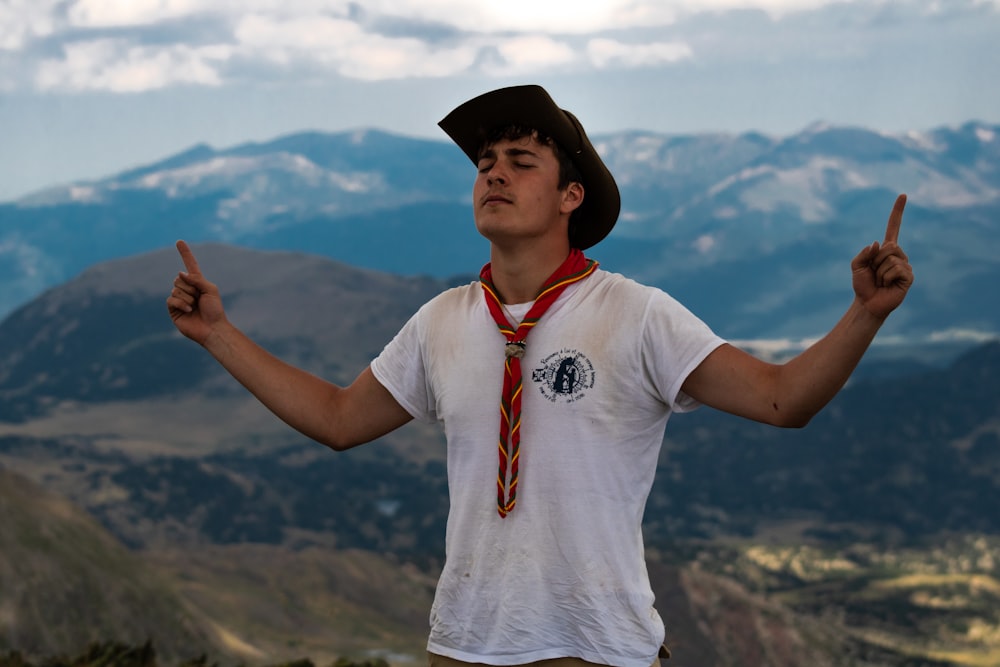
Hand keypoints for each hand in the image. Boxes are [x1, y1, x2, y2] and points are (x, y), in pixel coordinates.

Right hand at [166, 240, 226, 344]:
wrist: (212, 328)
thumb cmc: (215, 310)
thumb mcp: (210, 290)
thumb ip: (197, 279)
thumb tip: (180, 273)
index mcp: (197, 283)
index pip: (190, 265)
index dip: (185, 253)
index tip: (179, 241)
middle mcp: (187, 289)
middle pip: (179, 279)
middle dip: (190, 288)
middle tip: (199, 299)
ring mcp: (179, 299)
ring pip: (175, 289)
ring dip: (188, 297)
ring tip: (196, 307)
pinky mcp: (173, 309)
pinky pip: (171, 299)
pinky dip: (182, 303)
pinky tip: (190, 310)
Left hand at [851, 194, 913, 319]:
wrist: (867, 304)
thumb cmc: (862, 285)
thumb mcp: (856, 266)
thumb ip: (863, 253)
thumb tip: (878, 243)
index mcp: (886, 250)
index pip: (893, 227)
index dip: (897, 212)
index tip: (902, 195)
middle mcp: (898, 255)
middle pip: (888, 246)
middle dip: (876, 260)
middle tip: (874, 274)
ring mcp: (905, 265)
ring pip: (890, 259)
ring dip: (879, 271)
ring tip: (880, 281)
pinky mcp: (909, 277)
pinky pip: (895, 269)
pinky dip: (886, 277)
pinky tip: (887, 285)